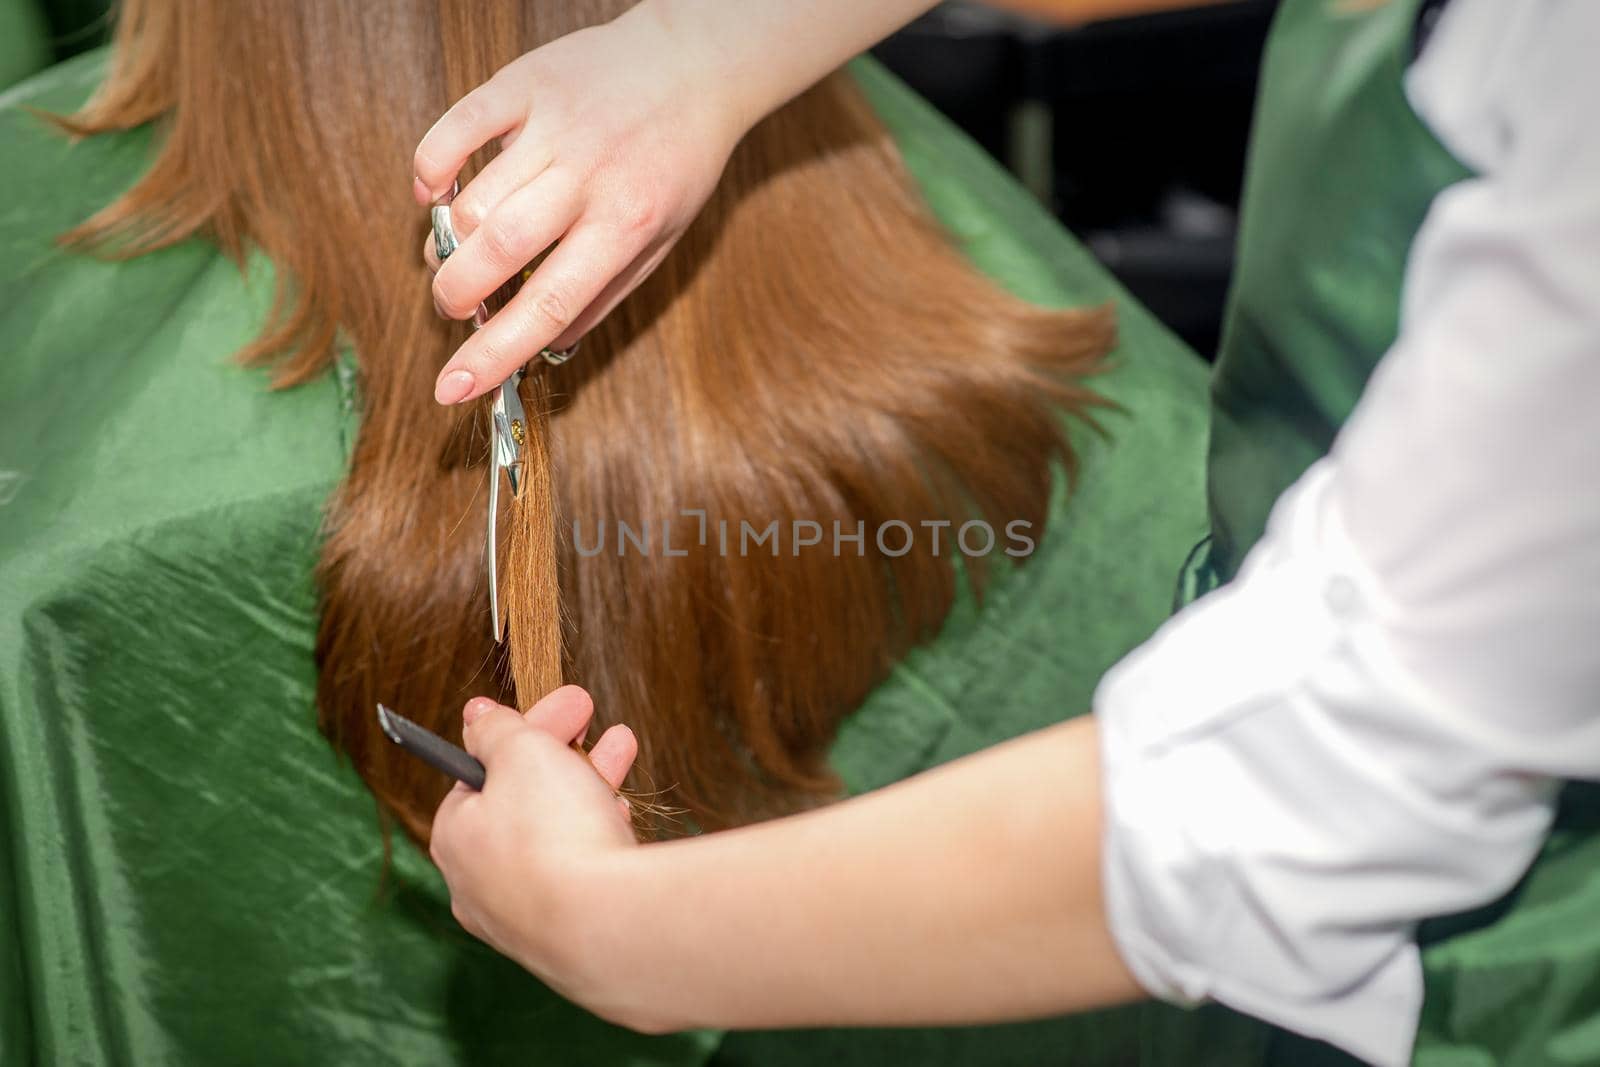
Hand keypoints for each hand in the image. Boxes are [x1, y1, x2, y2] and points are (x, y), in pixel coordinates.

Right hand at [414, 4, 746, 404]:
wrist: (695, 64)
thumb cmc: (678, 162)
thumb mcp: (663, 240)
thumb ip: (604, 295)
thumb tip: (549, 348)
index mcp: (626, 225)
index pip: (548, 304)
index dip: (493, 353)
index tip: (451, 388)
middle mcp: (586, 177)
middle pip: (495, 250)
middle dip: (456, 295)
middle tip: (455, 306)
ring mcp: (551, 127)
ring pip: (469, 200)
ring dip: (445, 241)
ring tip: (455, 251)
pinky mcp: (521, 84)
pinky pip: (452, 130)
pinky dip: (429, 170)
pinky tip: (436, 192)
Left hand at [429, 686, 638, 995]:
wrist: (604, 924)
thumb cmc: (554, 830)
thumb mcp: (522, 752)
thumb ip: (497, 729)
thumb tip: (475, 715)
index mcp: (455, 836)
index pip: (482, 772)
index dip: (524, 731)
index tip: (562, 705)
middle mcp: (478, 883)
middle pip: (522, 802)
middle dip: (563, 753)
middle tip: (591, 715)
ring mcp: (522, 915)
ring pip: (556, 835)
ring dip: (588, 785)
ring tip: (622, 747)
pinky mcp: (565, 936)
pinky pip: (580, 873)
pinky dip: (598, 836)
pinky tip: (620, 816)